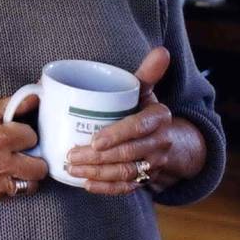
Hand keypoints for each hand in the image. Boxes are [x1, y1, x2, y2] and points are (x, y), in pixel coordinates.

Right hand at [0, 95, 47, 202]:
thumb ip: (13, 105)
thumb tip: (36, 98)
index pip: (33, 138)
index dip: (26, 134)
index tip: (17, 133)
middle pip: (39, 167)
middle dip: (34, 157)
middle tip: (22, 151)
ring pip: (31, 184)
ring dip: (26, 174)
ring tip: (13, 163)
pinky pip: (14, 193)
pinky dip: (11, 183)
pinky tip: (0, 173)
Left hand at [64, 47, 191, 194]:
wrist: (169, 140)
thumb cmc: (145, 109)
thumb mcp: (147, 91)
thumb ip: (147, 73)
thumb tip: (161, 50)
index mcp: (159, 118)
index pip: (138, 128)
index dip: (117, 135)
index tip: (94, 141)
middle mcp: (160, 143)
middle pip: (128, 154)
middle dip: (98, 158)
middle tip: (71, 155)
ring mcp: (154, 164)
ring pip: (125, 172)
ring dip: (97, 174)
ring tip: (72, 168)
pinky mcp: (146, 179)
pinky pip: (127, 188)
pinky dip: (106, 188)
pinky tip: (86, 184)